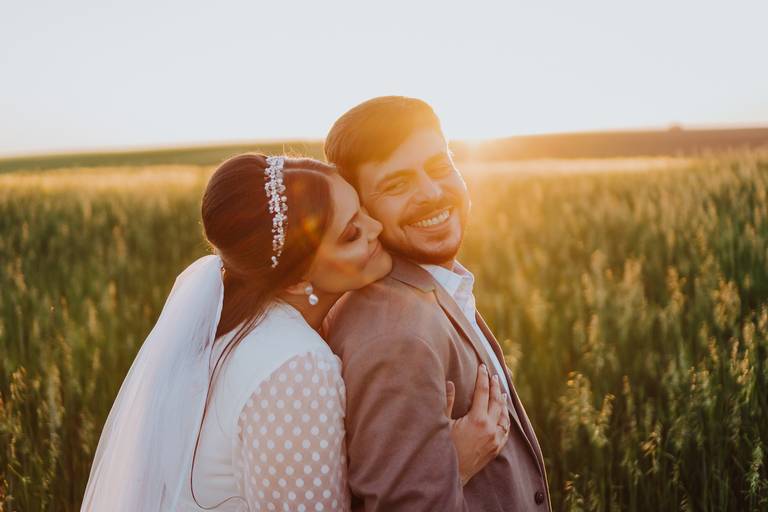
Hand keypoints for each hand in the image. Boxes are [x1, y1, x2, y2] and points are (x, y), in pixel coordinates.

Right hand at [445, 365, 510, 485]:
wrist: (453, 475)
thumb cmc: (445, 448)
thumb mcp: (444, 424)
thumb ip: (447, 402)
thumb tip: (450, 382)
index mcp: (477, 419)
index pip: (482, 392)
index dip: (482, 377)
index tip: (482, 366)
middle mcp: (489, 428)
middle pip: (496, 401)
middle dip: (495, 386)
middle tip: (494, 375)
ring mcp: (495, 439)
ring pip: (504, 416)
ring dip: (502, 402)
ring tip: (502, 392)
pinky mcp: (496, 448)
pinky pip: (505, 430)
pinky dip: (505, 419)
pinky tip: (504, 415)